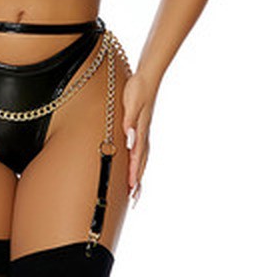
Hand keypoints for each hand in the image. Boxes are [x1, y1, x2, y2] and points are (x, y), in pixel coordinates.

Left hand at [121, 72, 157, 204]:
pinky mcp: (142, 127)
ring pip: (142, 157)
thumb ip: (130, 120)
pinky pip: (141, 150)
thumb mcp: (132, 103)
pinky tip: (137, 165)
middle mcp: (143, 133)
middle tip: (134, 199)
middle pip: (142, 161)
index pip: (136, 155)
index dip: (134, 172)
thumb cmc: (138, 89)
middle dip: (138, 180)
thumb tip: (129, 139)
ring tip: (136, 190)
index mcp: (140, 130)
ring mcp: (144, 131)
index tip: (132, 188)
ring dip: (140, 173)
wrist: (147, 77)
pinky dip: (139, 162)